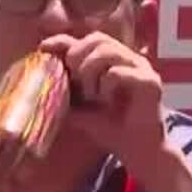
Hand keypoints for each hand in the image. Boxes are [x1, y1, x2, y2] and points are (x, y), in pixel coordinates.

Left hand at [42, 33, 169, 173]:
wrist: (138, 151)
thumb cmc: (111, 128)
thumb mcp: (81, 107)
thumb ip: (66, 91)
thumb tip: (40, 78)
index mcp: (116, 61)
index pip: (89, 39)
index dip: (65, 41)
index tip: (43, 49)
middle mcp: (130, 59)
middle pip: (98, 39)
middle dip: (78, 57)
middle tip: (74, 81)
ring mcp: (142, 69)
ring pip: (108, 51)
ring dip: (90, 72)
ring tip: (91, 95)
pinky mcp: (151, 82)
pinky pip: (117, 72)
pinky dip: (105, 86)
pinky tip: (107, 102)